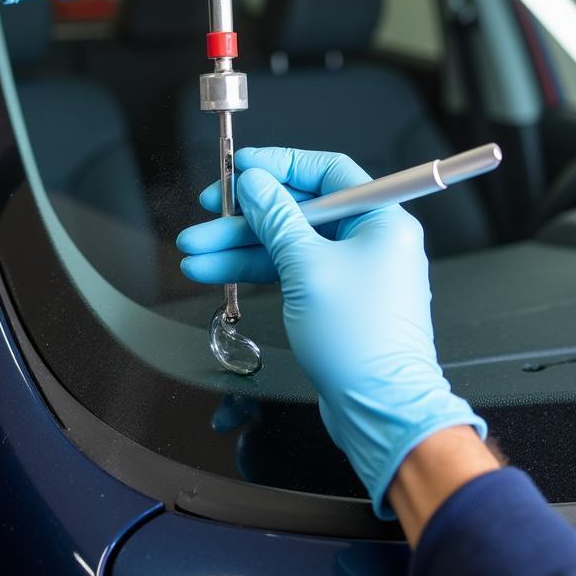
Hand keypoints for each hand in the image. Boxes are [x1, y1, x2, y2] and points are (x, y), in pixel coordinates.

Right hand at [177, 147, 486, 518]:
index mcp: (381, 218)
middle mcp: (370, 239)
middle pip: (299, 209)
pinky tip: (216, 270)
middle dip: (246, 215)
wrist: (380, 410)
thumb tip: (256, 183)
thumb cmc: (361, 341)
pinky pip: (291, 271)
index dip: (279, 164)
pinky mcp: (335, 299)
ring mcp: (351, 271)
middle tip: (207, 212)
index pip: (326, 171)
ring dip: (240, 247)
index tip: (241, 167)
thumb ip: (277, 218)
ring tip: (194, 251)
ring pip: (287, 244)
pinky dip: (257, 270)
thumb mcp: (307, 267)